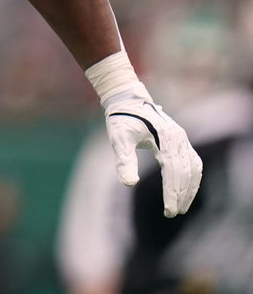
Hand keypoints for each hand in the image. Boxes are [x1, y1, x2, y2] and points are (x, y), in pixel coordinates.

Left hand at [103, 86, 201, 217]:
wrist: (127, 100)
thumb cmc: (121, 119)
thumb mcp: (119, 139)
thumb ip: (125, 160)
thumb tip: (130, 183)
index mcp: (165, 138)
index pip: (173, 171)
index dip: (172, 192)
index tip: (169, 210)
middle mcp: (178, 138)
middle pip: (185, 172)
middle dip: (181, 195)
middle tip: (173, 213)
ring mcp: (182, 138)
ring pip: (193, 168)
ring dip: (189, 188)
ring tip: (181, 207)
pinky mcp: (181, 139)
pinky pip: (193, 161)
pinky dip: (192, 177)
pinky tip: (187, 190)